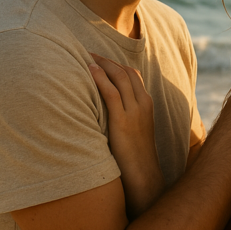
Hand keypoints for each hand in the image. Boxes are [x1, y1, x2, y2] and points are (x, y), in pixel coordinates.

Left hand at [88, 54, 164, 217]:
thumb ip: (123, 116)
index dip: (114, 64)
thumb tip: (102, 109)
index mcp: (146, 104)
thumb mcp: (132, 131)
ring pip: (119, 77)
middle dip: (106, 60)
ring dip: (101, 64)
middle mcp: (143, 104)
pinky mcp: (123, 121)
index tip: (98, 59)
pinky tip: (88, 71)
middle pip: (125, 71)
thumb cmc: (134, 157)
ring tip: (84, 57)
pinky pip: (111, 92)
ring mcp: (134, 112)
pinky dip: (100, 78)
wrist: (143, 176)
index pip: (132, 74)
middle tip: (87, 53)